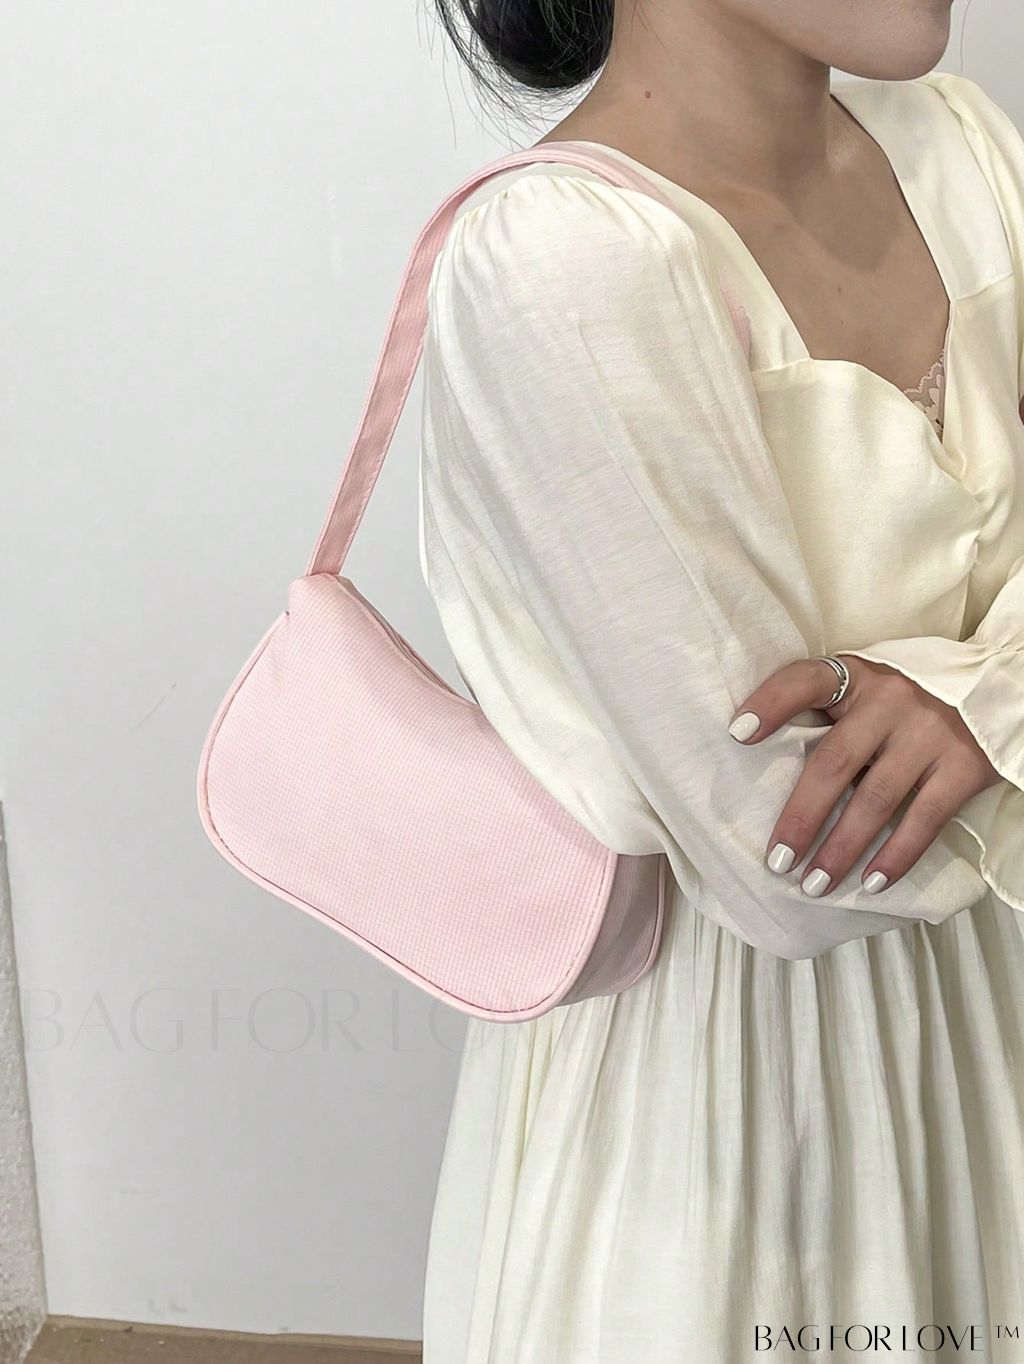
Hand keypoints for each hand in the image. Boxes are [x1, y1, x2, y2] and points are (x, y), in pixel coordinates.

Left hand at [728, 655, 1001, 896]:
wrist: (995, 687)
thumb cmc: (910, 696)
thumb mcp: (869, 687)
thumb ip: (833, 714)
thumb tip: (771, 772)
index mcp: (857, 676)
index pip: (805, 680)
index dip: (770, 703)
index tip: (737, 734)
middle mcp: (891, 701)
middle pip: (835, 762)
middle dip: (802, 816)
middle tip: (778, 861)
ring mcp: (930, 734)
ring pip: (876, 799)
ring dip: (842, 849)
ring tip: (814, 884)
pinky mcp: (964, 766)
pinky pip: (924, 818)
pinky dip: (896, 856)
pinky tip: (872, 882)